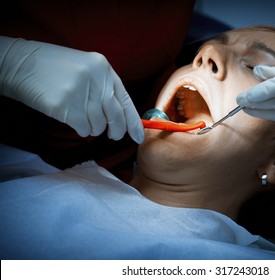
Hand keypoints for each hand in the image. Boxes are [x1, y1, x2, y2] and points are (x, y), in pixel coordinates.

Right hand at [0, 36, 143, 142]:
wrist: (20, 64)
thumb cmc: (54, 69)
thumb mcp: (85, 69)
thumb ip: (103, 88)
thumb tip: (121, 119)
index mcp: (103, 67)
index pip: (125, 100)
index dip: (133, 121)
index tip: (138, 137)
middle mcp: (96, 78)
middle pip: (116, 116)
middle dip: (116, 131)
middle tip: (113, 135)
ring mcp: (80, 91)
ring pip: (98, 125)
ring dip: (92, 128)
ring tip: (81, 118)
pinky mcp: (65, 105)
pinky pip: (83, 128)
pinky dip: (80, 129)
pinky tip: (73, 120)